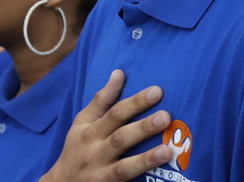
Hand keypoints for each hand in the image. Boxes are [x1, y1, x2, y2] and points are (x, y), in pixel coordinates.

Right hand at [40, 70, 171, 181]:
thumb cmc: (76, 148)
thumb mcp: (82, 122)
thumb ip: (102, 100)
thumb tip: (119, 73)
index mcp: (89, 129)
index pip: (111, 111)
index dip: (133, 101)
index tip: (155, 91)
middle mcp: (93, 147)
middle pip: (118, 132)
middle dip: (142, 123)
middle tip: (166, 115)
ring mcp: (99, 168)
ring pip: (123, 159)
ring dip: (145, 154)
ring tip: (167, 146)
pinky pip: (125, 176)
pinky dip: (143, 168)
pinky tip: (161, 161)